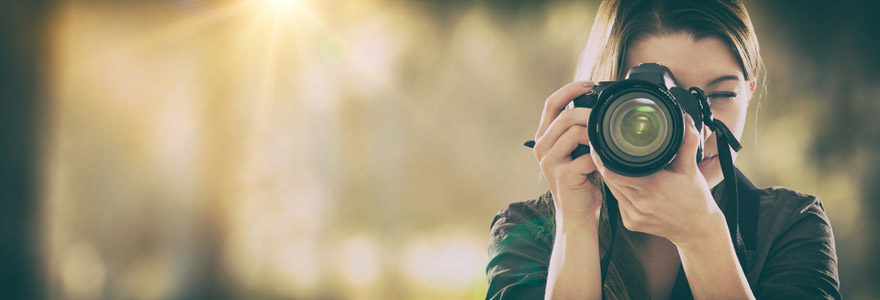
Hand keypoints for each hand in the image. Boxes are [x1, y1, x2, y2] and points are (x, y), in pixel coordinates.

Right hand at [533, 81, 602, 223]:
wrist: (577, 215)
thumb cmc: (581, 180)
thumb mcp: (576, 151)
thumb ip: (579, 131)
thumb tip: (599, 106)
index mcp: (544, 137)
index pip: (551, 103)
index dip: (570, 89)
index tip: (591, 84)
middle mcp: (541, 147)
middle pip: (565, 116)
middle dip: (590, 112)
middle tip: (607, 116)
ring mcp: (550, 162)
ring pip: (574, 132)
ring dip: (596, 133)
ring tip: (607, 141)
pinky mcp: (563, 176)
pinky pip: (586, 156)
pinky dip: (601, 156)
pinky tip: (607, 161)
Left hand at [589, 113, 726, 244]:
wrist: (698, 230)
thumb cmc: (695, 198)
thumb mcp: (690, 168)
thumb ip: (687, 142)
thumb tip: (685, 119)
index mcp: (652, 187)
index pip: (613, 171)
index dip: (603, 158)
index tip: (600, 145)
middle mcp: (640, 204)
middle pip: (609, 180)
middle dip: (605, 165)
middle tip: (602, 151)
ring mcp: (634, 216)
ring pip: (612, 191)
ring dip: (611, 178)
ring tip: (612, 164)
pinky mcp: (630, 224)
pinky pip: (618, 202)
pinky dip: (619, 191)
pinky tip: (625, 184)